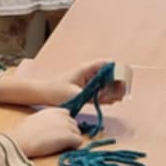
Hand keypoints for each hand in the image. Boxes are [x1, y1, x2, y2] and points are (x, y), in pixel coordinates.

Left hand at [0, 59, 126, 109]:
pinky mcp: (87, 88)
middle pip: (111, 74)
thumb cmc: (56, 92)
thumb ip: (95, 96)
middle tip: (121, 95)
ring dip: (113, 90)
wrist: (43, 94)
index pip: (109, 64)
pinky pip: (102, 89)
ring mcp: (89, 80)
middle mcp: (90, 72)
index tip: (123, 82)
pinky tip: (110, 101)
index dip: (118, 71)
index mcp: (87, 69)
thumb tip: (111, 97)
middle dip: (118, 84)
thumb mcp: (76, 95)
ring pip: (108, 82)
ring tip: (116, 100)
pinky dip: (107, 95)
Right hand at [9, 107, 87, 159]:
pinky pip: (79, 141)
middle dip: (69, 132)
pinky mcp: (68, 137)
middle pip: (74, 124)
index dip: (64, 123)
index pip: (67, 114)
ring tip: (59, 146)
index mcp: (53, 111)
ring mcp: (66, 126)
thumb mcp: (34, 119)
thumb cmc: (22, 133)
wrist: (21, 140)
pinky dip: (73, 145)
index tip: (58, 131)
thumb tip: (49, 126)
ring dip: (71, 139)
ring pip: (77, 133)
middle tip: (58, 141)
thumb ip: (46, 120)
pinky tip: (63, 148)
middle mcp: (62, 116)